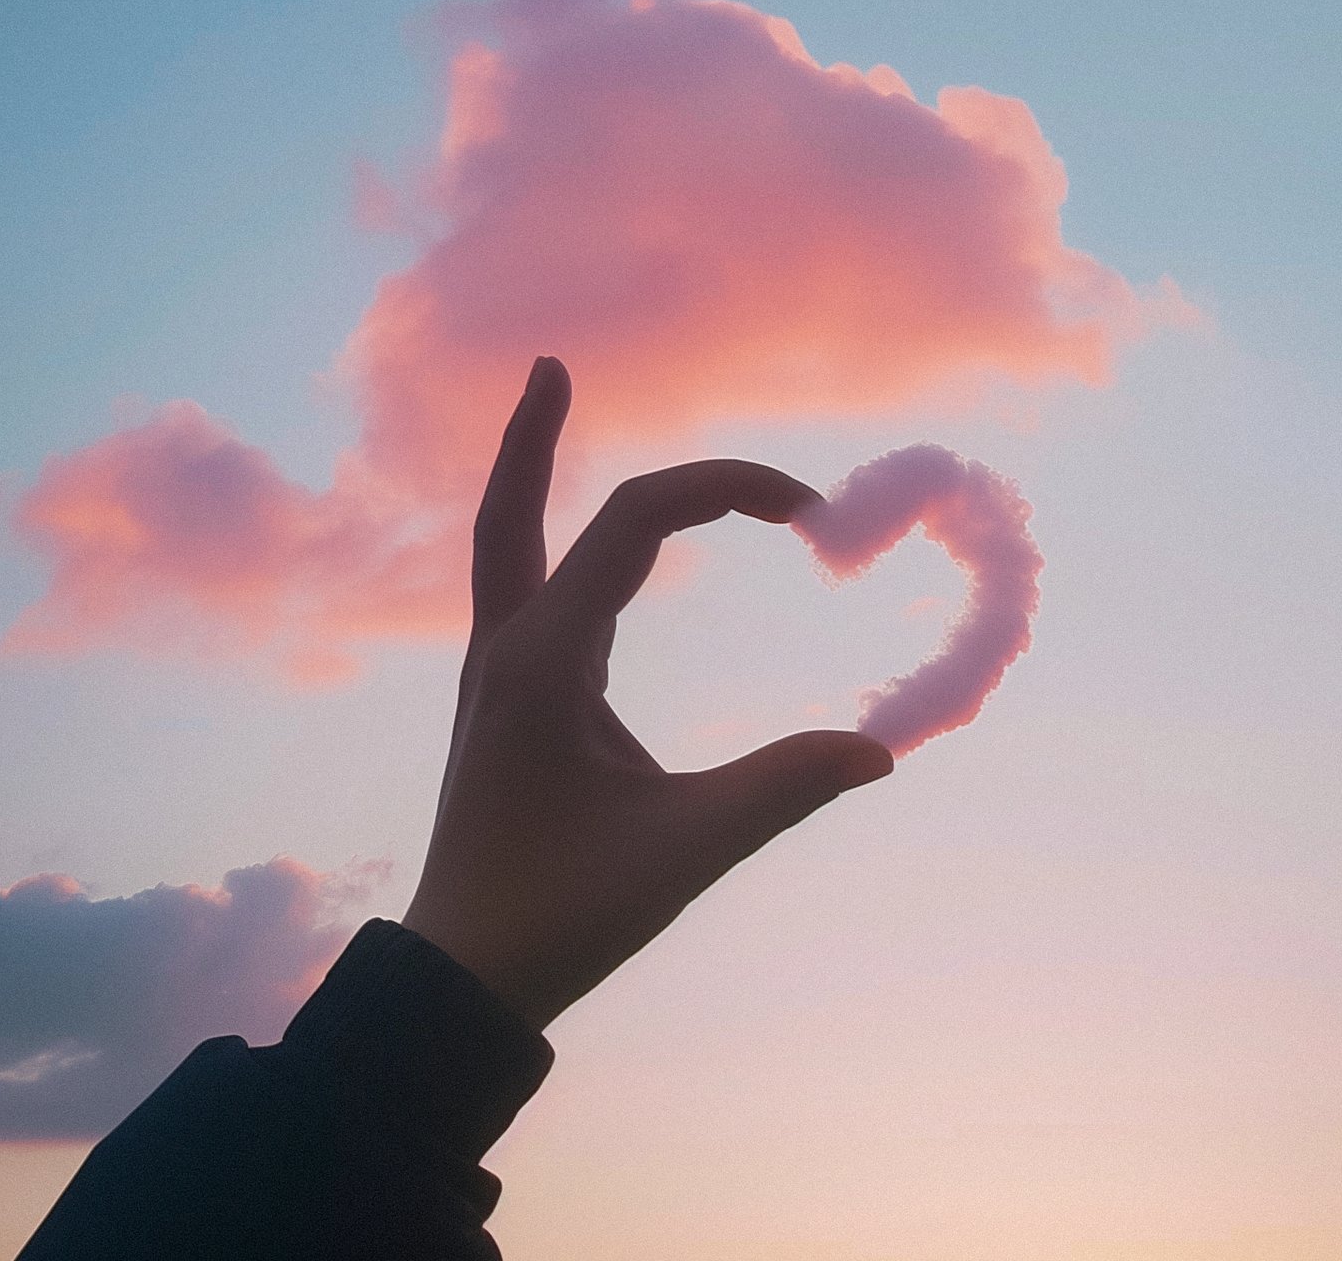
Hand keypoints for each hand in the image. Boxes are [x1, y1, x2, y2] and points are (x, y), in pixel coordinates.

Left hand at [402, 357, 894, 1027]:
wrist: (460, 980)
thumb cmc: (562, 915)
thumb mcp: (684, 852)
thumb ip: (783, 788)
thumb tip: (881, 751)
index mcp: (542, 660)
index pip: (636, 522)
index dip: (725, 489)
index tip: (808, 511)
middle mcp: (507, 648)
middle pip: (511, 508)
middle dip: (535, 433)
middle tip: (549, 361)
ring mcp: (496, 673)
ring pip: (506, 543)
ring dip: (532, 475)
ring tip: (549, 407)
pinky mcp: (504, 701)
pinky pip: (525, 590)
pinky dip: (554, 542)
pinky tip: (592, 551)